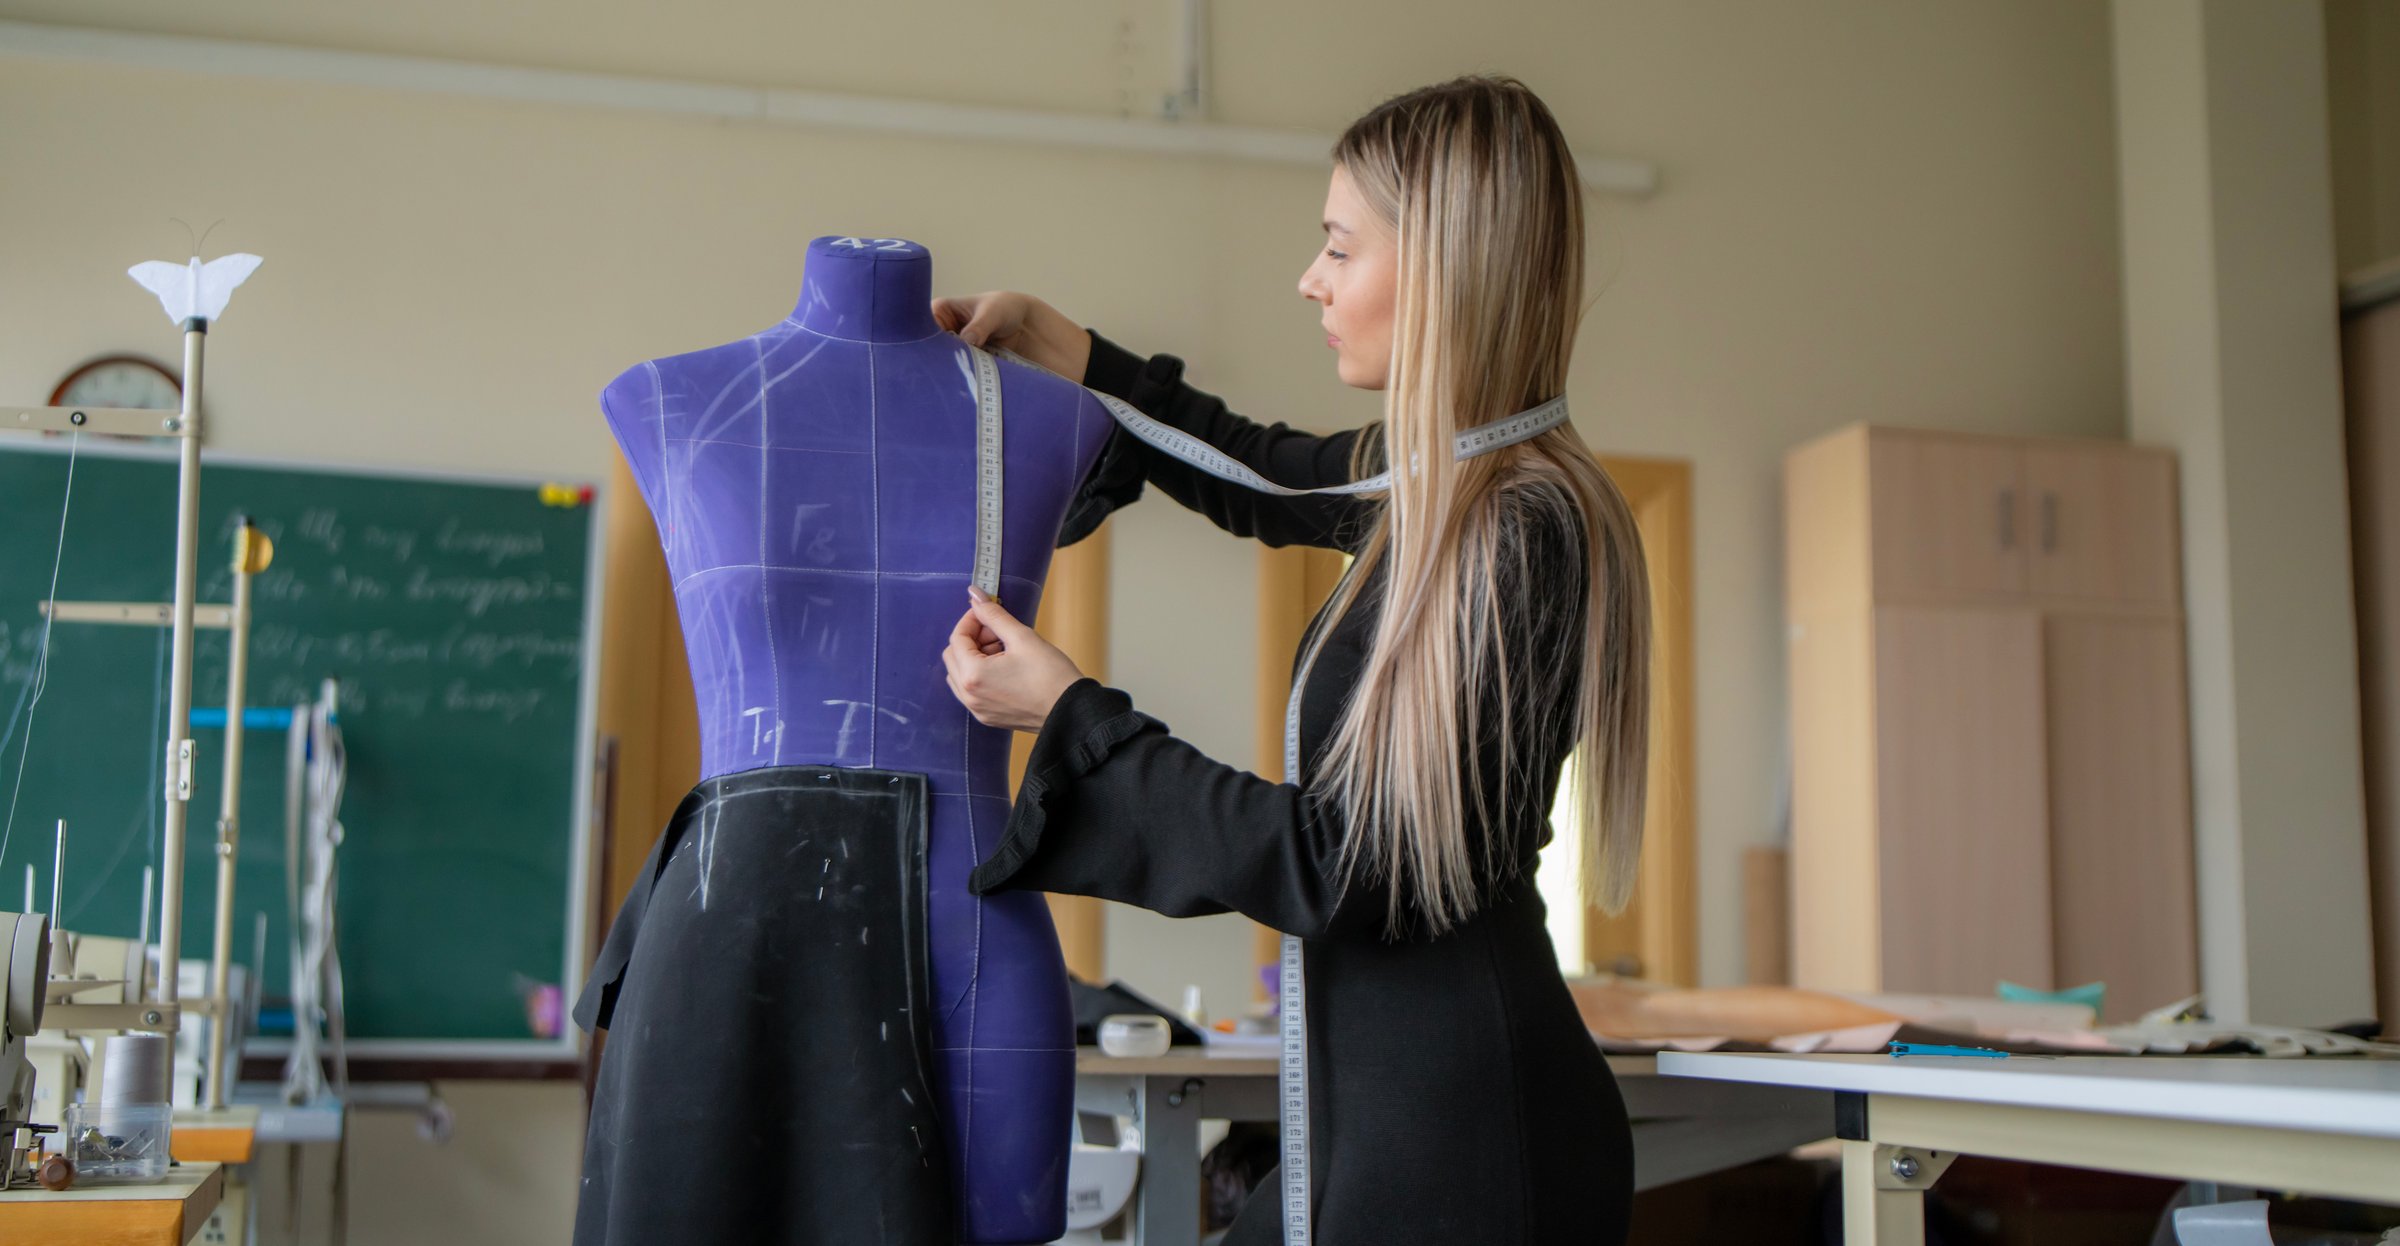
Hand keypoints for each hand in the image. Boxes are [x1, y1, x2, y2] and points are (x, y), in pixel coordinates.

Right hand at [930, 291, 1093, 382]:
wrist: (1028, 327)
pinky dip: (965, 380)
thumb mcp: (994, 312)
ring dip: (953, 373)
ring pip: (945, 366)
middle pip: (931, 352)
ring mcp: (951, 352)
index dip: (928, 342)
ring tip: (963, 379)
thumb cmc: (1007, 309)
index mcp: (939, 312)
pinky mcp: (964, 366)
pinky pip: (959, 375)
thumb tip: (967, 341)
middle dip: (939, 362)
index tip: (940, 354)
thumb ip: (980, 326)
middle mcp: (940, 332)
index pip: (925, 329)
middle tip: (952, 371)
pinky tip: (970, 386)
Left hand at [942, 586, 1083, 732]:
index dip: (971, 620)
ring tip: (1003, 650)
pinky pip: (971, 690)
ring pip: (959, 674)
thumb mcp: (1022, 637)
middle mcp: (969, 696)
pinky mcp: (988, 716)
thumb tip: (976, 596)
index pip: (957, 638)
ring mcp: (977, 709)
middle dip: (971, 638)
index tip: (987, 612)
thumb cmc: (1051, 676)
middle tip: (997, 631)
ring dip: (974, 656)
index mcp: (973, 675)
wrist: (1072, 712)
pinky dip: (979, 674)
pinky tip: (1004, 667)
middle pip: (952, 656)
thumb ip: (994, 615)